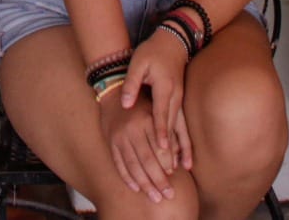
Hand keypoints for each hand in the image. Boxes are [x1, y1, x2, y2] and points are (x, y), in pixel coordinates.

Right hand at [97, 86, 178, 202]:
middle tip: (168, 194)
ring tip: (155, 196)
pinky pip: (119, 164)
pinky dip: (127, 178)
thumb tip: (177, 160)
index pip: (159, 147)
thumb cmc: (142, 102)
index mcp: (147, 120)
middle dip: (159, 180)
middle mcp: (132, 129)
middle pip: (147, 160)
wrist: (113, 92)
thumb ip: (169, 132)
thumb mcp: (157, 111)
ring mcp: (119, 137)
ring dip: (145, 184)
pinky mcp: (110, 142)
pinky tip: (136, 188)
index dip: (167, 163)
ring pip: (133, 166)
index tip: (173, 175)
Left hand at [123, 28, 191, 174]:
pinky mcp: (180, 101)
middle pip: (172, 125)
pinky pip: (183, 124)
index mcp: (164, 87)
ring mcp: (179, 99)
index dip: (161, 131)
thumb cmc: (152, 52)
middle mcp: (175, 96)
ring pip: (181, 127)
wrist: (172, 42)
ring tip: (184, 167)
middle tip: (169, 168)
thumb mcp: (138, 63)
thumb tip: (125, 104)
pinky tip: (187, 153)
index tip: (161, 149)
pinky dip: (185, 139)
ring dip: (182, 147)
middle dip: (171, 147)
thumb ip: (132, 83)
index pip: (161, 113)